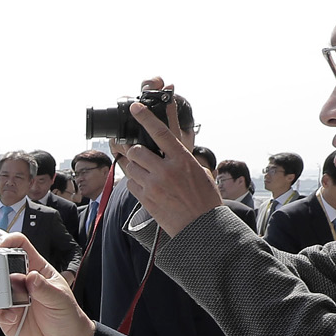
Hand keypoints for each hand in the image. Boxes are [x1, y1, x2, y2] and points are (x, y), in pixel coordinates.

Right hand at [0, 233, 94, 335]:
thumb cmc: (67, 317)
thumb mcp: (60, 299)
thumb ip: (43, 288)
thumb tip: (29, 277)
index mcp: (37, 269)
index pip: (20, 246)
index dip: (8, 242)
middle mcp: (22, 281)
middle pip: (0, 265)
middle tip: (0, 281)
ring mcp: (12, 297)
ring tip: (6, 304)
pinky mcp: (6, 314)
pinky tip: (9, 316)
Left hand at [118, 78, 218, 235]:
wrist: (201, 228)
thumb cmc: (204, 199)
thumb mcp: (200, 173)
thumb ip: (182, 159)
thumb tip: (170, 148)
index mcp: (183, 160)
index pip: (160, 132)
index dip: (145, 117)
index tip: (135, 107)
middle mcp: (166, 170)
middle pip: (138, 150)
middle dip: (138, 152)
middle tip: (145, 157)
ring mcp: (154, 185)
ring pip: (131, 166)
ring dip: (136, 167)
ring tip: (148, 174)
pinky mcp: (145, 199)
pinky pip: (130, 183)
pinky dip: (135, 182)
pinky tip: (146, 186)